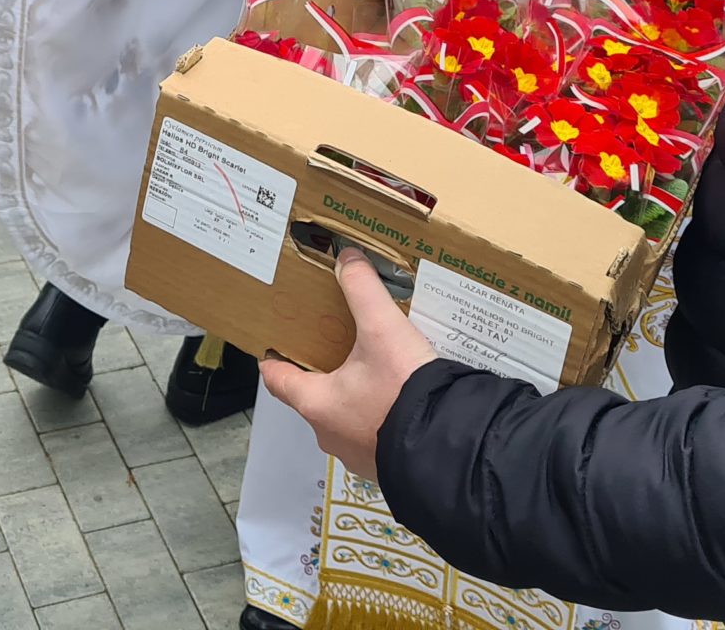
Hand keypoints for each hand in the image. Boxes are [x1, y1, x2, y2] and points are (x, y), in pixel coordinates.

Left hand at [260, 247, 438, 482]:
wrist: (450, 451)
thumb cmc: (404, 392)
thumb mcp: (383, 330)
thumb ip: (362, 290)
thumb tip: (347, 258)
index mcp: (317, 403)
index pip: (278, 380)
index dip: (275, 361)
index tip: (275, 347)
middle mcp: (330, 433)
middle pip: (314, 397)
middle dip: (323, 373)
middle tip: (336, 345)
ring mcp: (358, 455)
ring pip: (346, 418)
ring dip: (356, 396)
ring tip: (375, 368)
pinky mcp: (387, 466)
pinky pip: (375, 435)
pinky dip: (381, 416)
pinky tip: (402, 398)